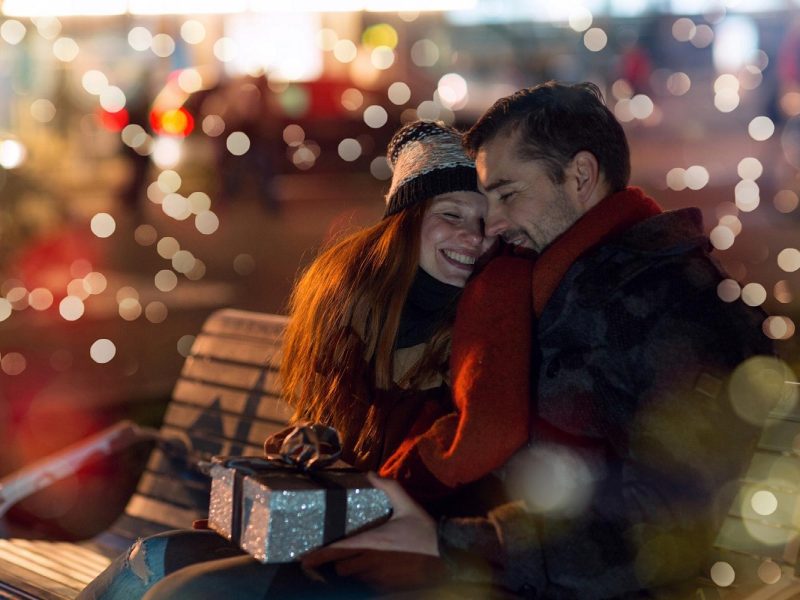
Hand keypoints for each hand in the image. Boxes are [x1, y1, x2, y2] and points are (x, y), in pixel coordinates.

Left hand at [301, 473, 441, 588]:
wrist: (446, 556)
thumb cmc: (424, 530)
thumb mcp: (407, 504)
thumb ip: (388, 487)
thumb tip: (370, 474)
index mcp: (371, 541)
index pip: (337, 551)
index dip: (318, 556)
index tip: (304, 560)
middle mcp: (370, 562)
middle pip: (341, 568)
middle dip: (341, 562)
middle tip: (345, 553)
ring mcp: (378, 578)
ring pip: (355, 578)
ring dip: (355, 570)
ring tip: (365, 560)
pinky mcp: (388, 588)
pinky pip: (370, 586)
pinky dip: (369, 579)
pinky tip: (380, 569)